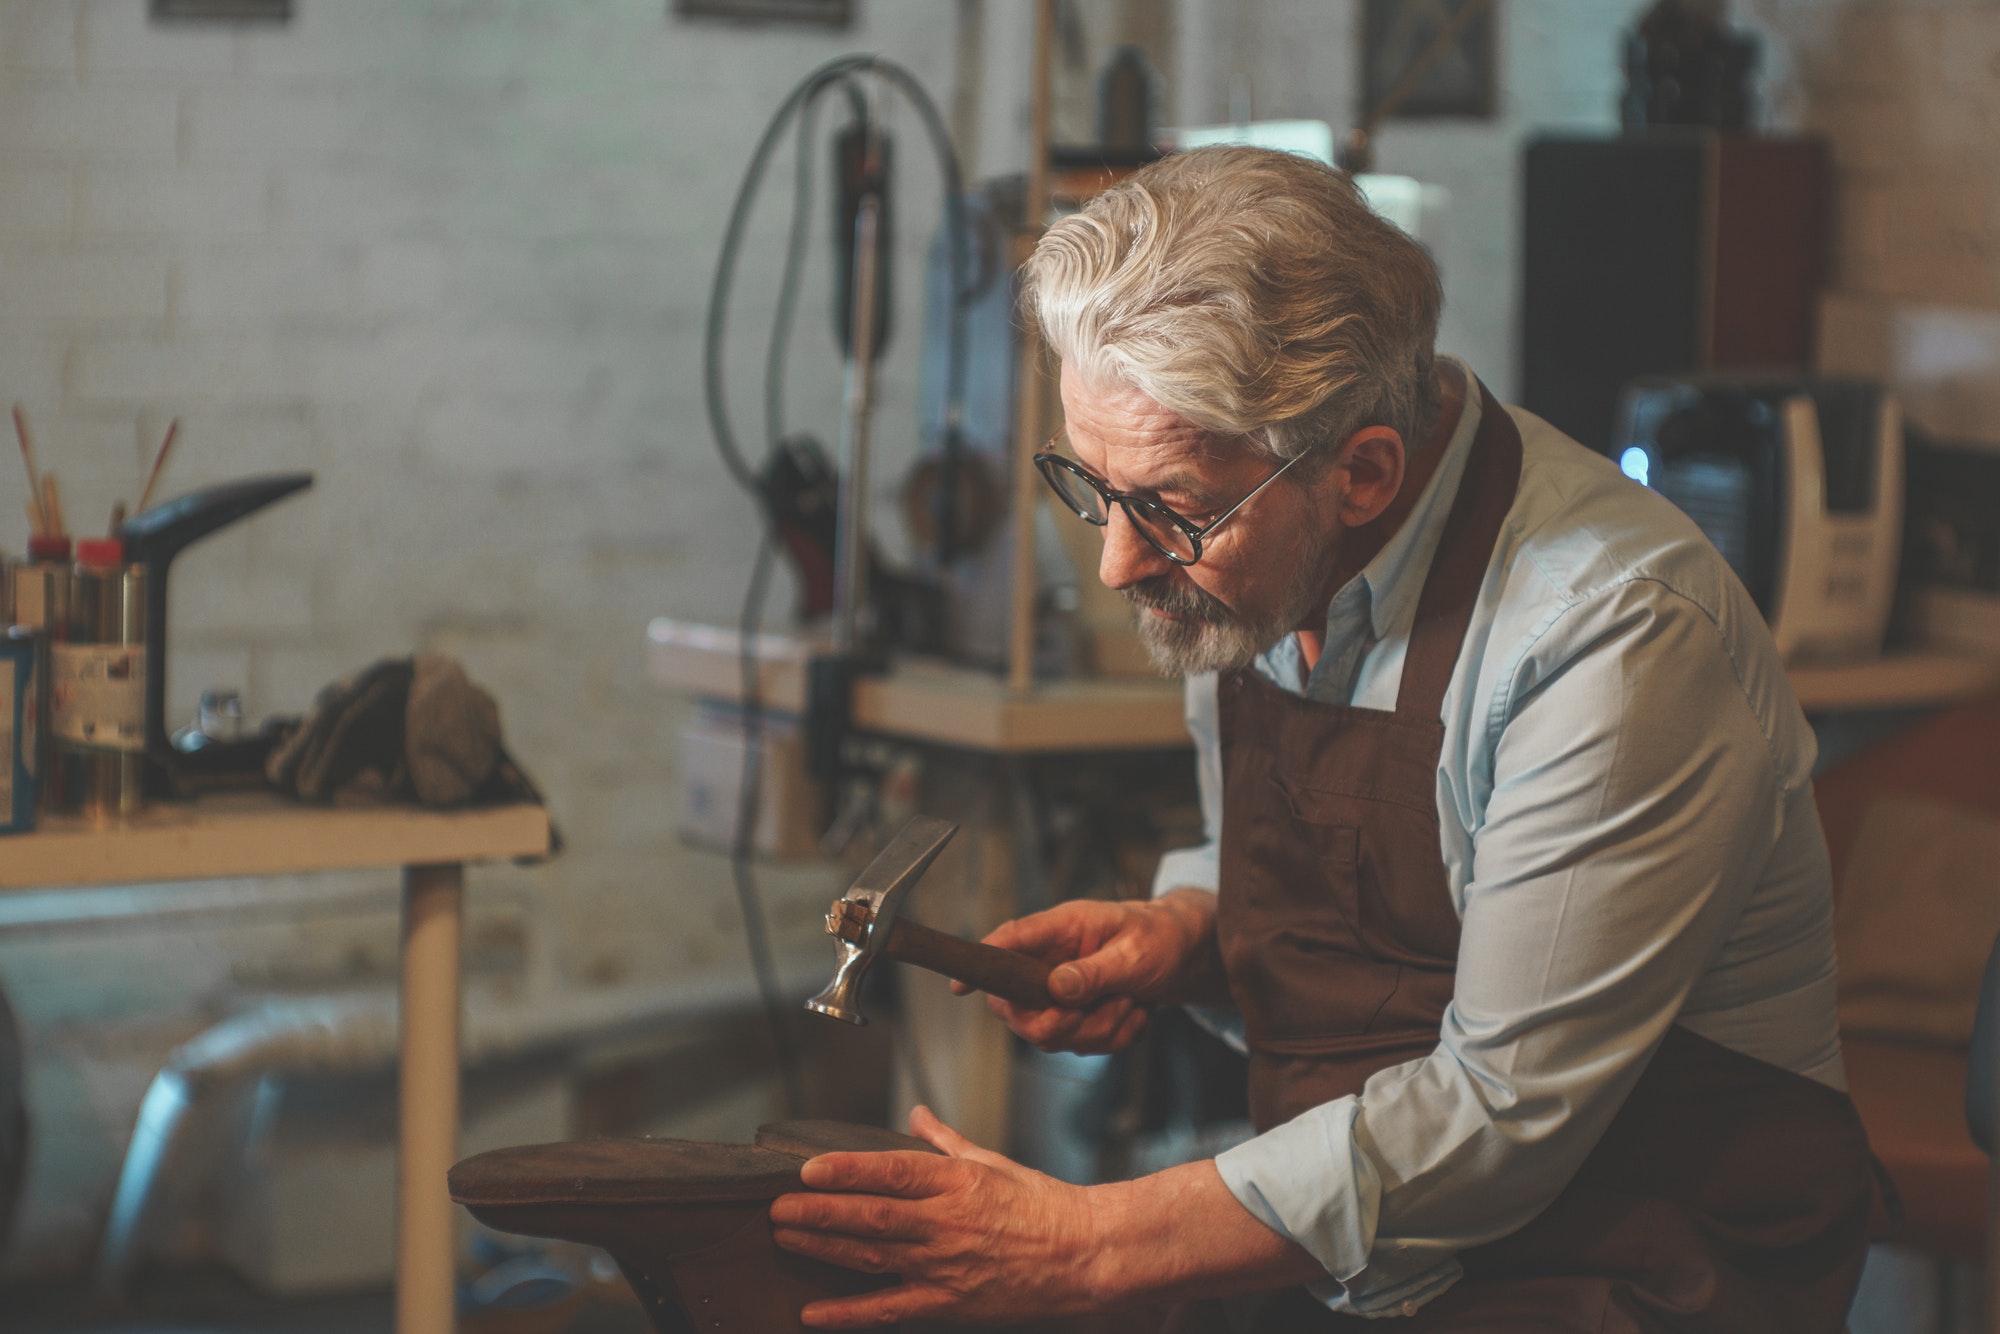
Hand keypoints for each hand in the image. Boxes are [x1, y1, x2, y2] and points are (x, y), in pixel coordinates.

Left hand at [770, 1105, 1326, 1324]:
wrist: (1084, 1254)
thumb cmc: (1039, 1204)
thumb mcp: (990, 1162)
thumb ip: (945, 1142)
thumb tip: (917, 1115)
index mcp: (955, 1181)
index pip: (889, 1169)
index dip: (845, 1169)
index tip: (806, 1167)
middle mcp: (944, 1222)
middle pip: (870, 1214)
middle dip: (818, 1210)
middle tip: (776, 1205)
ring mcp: (944, 1265)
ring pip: (871, 1255)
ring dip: (823, 1246)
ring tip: (784, 1236)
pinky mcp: (947, 1301)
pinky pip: (889, 1308)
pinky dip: (848, 1311)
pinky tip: (812, 1310)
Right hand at [952, 890, 1217, 1054]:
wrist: (1186, 954)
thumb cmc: (1159, 938)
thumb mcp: (1135, 952)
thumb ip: (1095, 971)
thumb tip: (1056, 989)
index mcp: (1060, 929)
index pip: (1008, 943)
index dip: (981, 965)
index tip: (959, 987)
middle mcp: (1051, 961)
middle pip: (1018, 1008)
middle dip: (1063, 1022)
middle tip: (1106, 1006)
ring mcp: (1060, 992)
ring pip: (1052, 1036)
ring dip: (1099, 1030)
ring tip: (1132, 1002)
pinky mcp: (1076, 1017)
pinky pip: (1080, 1047)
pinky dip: (1114, 1039)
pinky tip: (1135, 1014)